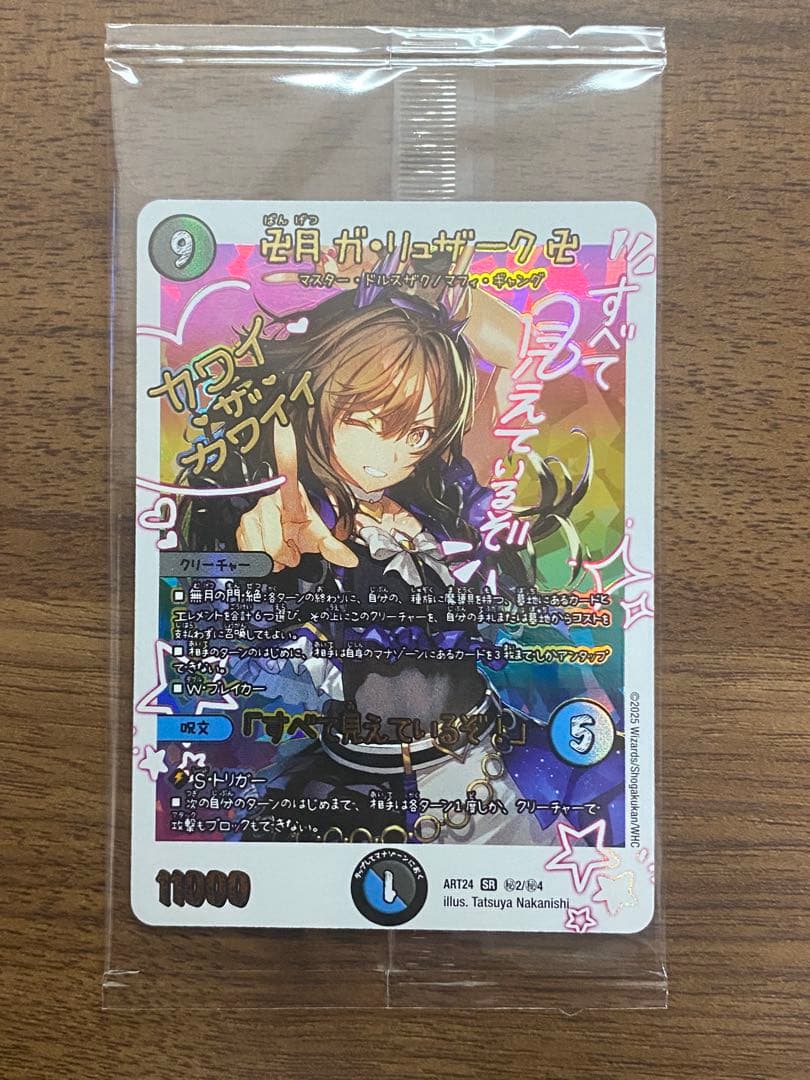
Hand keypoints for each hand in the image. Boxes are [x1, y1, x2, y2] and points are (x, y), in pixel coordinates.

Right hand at [235, 419, 357, 570]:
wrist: (282, 539)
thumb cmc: (299, 529)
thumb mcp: (318, 537)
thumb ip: (333, 548)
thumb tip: (350, 560)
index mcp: (289, 497)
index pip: (287, 473)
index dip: (286, 453)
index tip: (284, 427)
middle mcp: (267, 502)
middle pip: (275, 545)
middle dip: (286, 555)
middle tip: (292, 548)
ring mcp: (251, 516)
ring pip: (262, 552)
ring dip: (274, 560)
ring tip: (282, 550)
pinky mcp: (239, 529)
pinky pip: (250, 554)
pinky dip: (262, 561)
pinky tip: (268, 551)